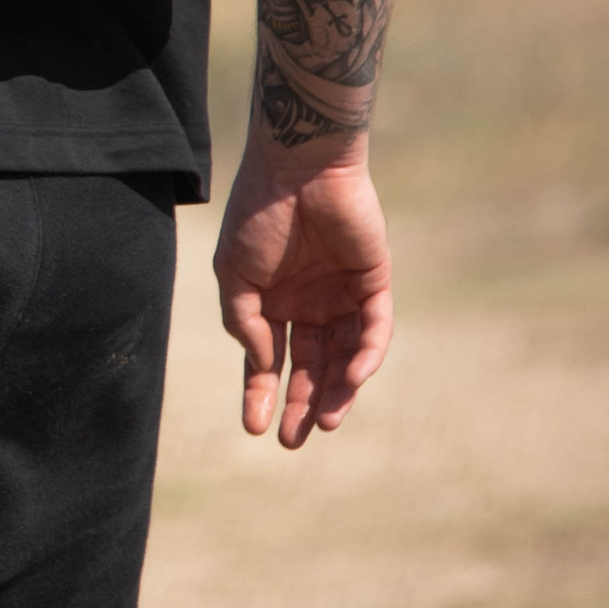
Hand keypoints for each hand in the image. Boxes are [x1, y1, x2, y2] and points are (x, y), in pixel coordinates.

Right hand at [213, 132, 393, 448]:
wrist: (297, 166)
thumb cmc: (257, 215)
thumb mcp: (235, 276)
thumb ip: (247, 324)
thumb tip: (265, 366)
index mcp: (273, 302)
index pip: (269, 360)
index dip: (260, 393)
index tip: (254, 428)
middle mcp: (309, 303)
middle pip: (309, 367)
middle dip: (301, 404)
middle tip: (294, 441)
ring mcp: (341, 294)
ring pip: (344, 356)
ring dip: (336, 391)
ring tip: (325, 422)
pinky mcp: (373, 281)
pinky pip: (373, 329)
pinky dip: (364, 356)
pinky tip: (350, 378)